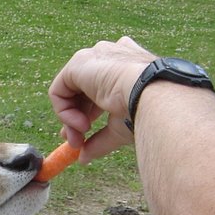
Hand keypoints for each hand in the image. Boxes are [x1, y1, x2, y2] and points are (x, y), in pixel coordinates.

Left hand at [47, 37, 155, 159]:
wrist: (155, 95)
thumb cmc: (146, 111)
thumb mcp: (120, 127)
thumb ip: (100, 141)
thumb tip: (83, 158)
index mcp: (126, 66)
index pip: (99, 87)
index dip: (87, 113)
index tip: (84, 135)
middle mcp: (109, 56)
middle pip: (82, 90)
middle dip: (75, 119)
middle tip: (77, 142)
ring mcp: (94, 56)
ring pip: (69, 91)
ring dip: (70, 120)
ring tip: (81, 138)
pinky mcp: (78, 63)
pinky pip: (59, 90)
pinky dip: (64, 112)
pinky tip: (80, 125)